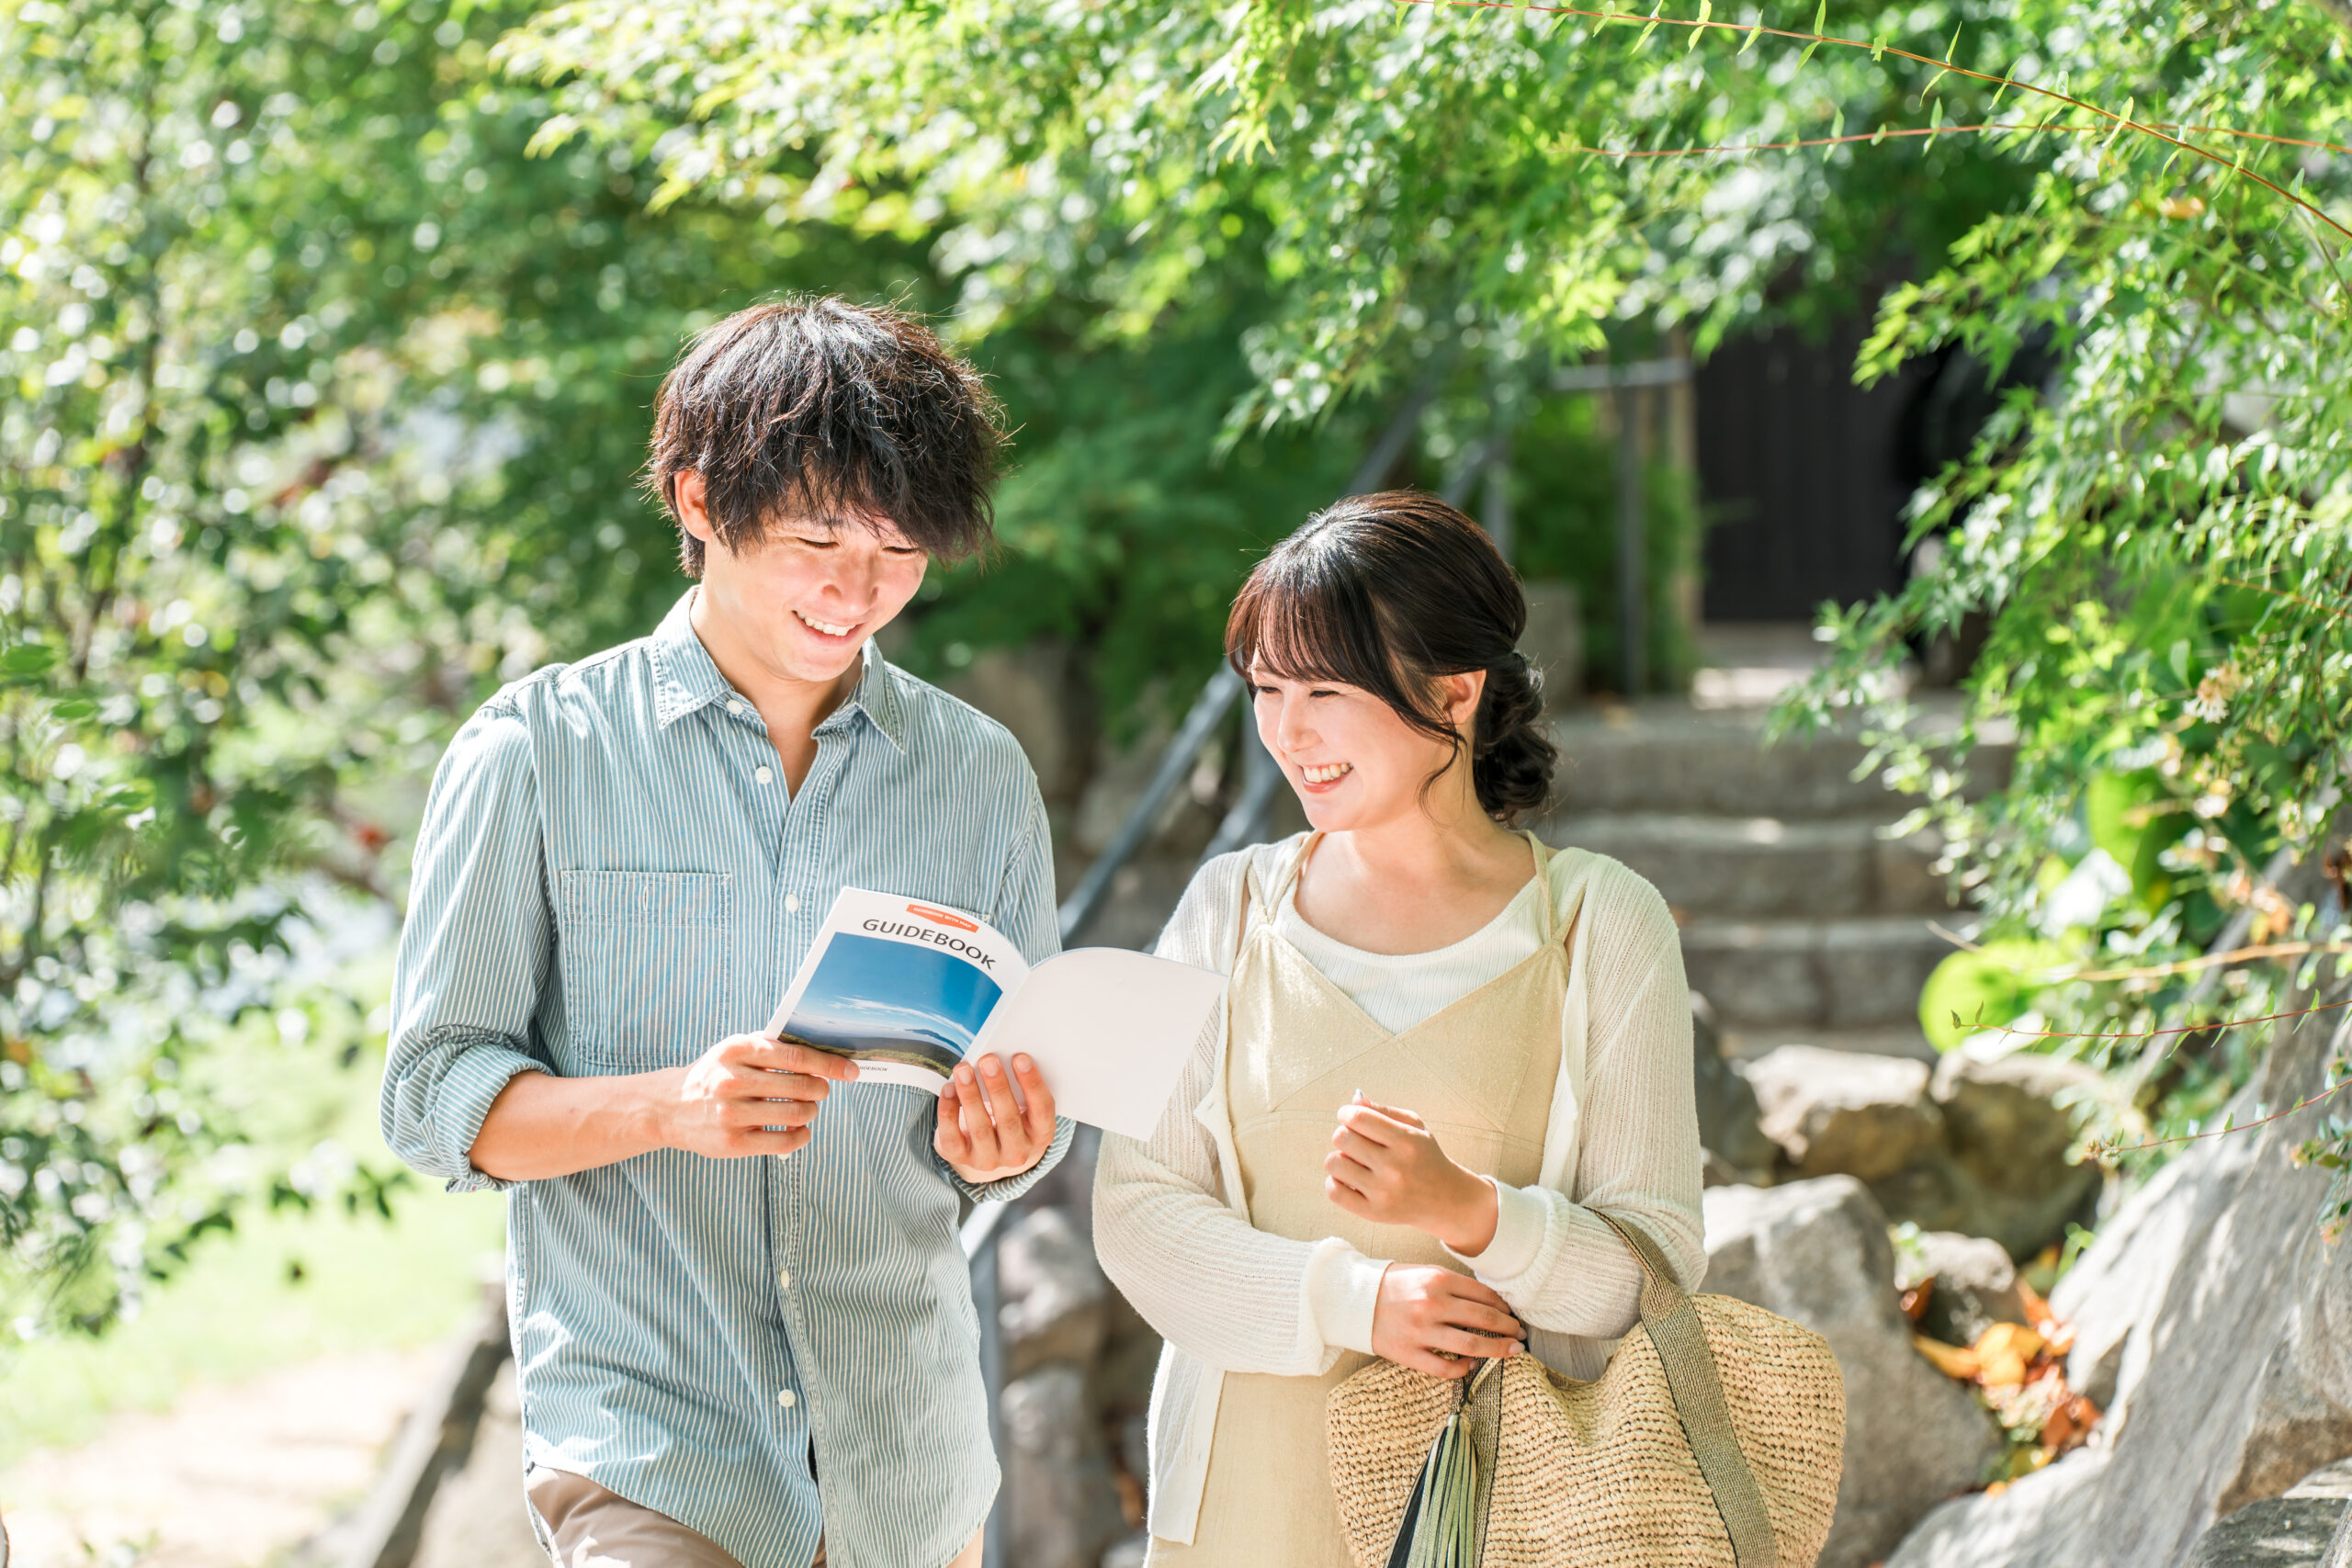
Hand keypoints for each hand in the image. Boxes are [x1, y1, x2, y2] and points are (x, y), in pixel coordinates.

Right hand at [654, 1034, 860, 1158]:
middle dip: (820, 1090)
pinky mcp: (733, 1144)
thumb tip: (822, 1051)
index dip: (829, 1064)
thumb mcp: (735, 1050)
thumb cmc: (715, 1075)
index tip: (850, 1070)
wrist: (670, 1107)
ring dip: (811, 1112)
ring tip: (805, 1109)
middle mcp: (732, 1081)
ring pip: (797, 1115)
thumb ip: (772, 1048)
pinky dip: (801, 1136)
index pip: (796, 1057)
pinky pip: (785, 1142)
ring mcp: (731, 1114)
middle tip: (819, 1091)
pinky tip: (798, 1130)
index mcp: (737, 1051)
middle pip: (801, 1087)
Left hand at [935, 1053, 1057, 1183]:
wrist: (986, 1147)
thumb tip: (999, 1058)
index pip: (1042, 1110)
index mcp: (1040, 1135)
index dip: (1032, 1083)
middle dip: (997, 1087)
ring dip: (970, 1095)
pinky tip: (948, 1088)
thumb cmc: (1007, 1113)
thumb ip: (1017, 1086)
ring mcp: (989, 1159)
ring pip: (980, 1128)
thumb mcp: (1020, 1104)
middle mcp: (1018, 1152)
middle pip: (1009, 1120)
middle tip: (988, 1060)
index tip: (1020, 1057)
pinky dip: (948, 1110)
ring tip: (963, 1070)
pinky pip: (952, 1136)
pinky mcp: (961, 1157)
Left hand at [1325, 1093, 1500, 1254]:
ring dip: (1339, 1159)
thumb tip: (1354, 1099)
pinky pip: (1334, 1192)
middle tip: (1356, 1140)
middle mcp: (1395, 1167)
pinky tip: (1350, 1179)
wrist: (1445, 1198)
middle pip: (1342, 1138)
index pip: (1358, 1118)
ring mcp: (1384, 1192)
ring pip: (1334, 1164)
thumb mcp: (1413, 1126)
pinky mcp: (1374, 1213)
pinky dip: (1335, 1182)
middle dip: (1344, 1134)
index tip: (1349, 1117)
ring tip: (1354, 1161)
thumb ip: (1382, 1110)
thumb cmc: (1424, 1156)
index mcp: (1406, 1141)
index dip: (1346, 1113)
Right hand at [1370, 1265, 1524, 1377]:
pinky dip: (1464, 1369)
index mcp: (1438, 1280)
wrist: (1353, 1299)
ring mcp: (1421, 1331)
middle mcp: (1433, 1304)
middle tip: (1521, 1335)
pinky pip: (1445, 1367)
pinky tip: (1472, 1366)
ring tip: (1512, 1351)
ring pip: (1472, 1346)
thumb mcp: (1424, 1273)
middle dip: (1509, 1329)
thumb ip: (1454, 1285)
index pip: (1484, 1296)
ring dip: (1498, 1350)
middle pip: (1485, 1321)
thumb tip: (1489, 1302)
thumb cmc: (1393, 1284)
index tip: (1513, 1315)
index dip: (1505, 1307)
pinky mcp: (1409, 1353)